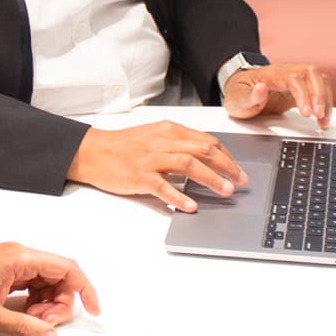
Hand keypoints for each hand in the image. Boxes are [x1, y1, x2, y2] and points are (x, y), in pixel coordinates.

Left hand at [0, 242, 99, 334]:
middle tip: (45, 324)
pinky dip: (33, 300)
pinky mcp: (3, 268)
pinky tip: (23, 314)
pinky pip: (30, 283)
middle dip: (60, 302)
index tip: (93, 307)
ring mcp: (11, 260)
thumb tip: (48, 333)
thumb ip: (23, 325)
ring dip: (46, 303)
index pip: (65, 266)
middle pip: (58, 274)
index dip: (84, 287)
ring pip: (45, 280)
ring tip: (31, 321)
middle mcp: (18, 254)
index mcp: (19, 257)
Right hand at [67, 121, 247, 212]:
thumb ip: (177, 143)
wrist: (94, 151)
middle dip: (226, 166)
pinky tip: (191, 206)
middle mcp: (162, 141)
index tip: (237, 168)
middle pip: (202, 150)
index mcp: (168, 130)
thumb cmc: (124, 146)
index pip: (205, 140)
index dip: (226, 155)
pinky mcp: (139, 175)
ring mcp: (151, 158)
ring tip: (226, 190)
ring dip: (211, 178)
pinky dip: (179, 196)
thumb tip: (205, 157)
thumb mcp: (154, 136)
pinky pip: (163, 186)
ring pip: (188, 164)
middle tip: (241, 180)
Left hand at [223, 63, 332, 129]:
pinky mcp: (300, 90)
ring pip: (319, 80)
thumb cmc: (238, 94)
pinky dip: (325, 104)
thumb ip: (248, 96)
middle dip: (319, 95)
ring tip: (323, 121)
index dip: (303, 94)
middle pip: (311, 73)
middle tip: (319, 116)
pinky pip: (319, 91)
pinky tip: (323, 119)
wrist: (239, 92)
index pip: (293, 78)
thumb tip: (261, 88)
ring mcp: (294, 80)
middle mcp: (285, 73)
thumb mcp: (237, 99)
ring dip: (325, 100)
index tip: (306, 112)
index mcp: (270, 74)